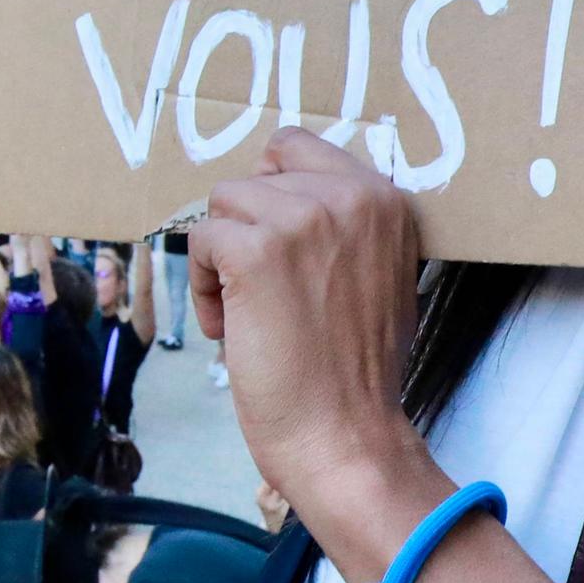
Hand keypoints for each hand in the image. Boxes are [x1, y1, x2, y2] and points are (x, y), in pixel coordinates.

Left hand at [193, 127, 434, 519]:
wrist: (346, 435)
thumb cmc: (353, 372)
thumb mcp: (378, 276)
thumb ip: (344, 228)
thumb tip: (282, 195)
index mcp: (384, 198)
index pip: (296, 148)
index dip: (271, 196)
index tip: (276, 251)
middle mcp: (350, 196)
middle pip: (252, 177)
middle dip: (244, 228)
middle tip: (262, 289)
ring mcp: (303, 218)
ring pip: (222, 205)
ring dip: (221, 259)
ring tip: (248, 312)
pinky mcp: (256, 250)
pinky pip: (200, 240)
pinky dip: (203, 286)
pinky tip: (231, 328)